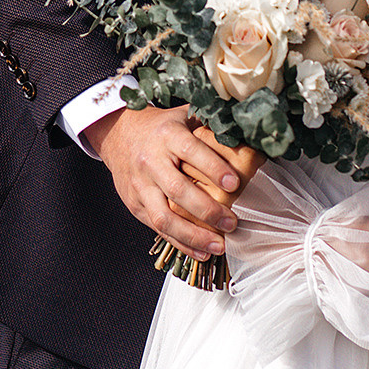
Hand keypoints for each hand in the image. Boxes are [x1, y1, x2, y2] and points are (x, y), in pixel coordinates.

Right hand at [83, 105, 258, 260]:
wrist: (118, 134)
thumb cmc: (160, 127)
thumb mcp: (183, 116)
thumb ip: (210, 125)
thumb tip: (249, 133)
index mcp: (167, 135)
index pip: (191, 150)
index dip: (213, 167)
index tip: (234, 183)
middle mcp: (151, 161)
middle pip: (178, 189)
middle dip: (207, 210)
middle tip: (231, 222)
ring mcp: (141, 185)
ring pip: (164, 216)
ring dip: (193, 235)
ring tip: (218, 246)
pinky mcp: (135, 204)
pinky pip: (158, 228)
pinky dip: (181, 243)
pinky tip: (201, 252)